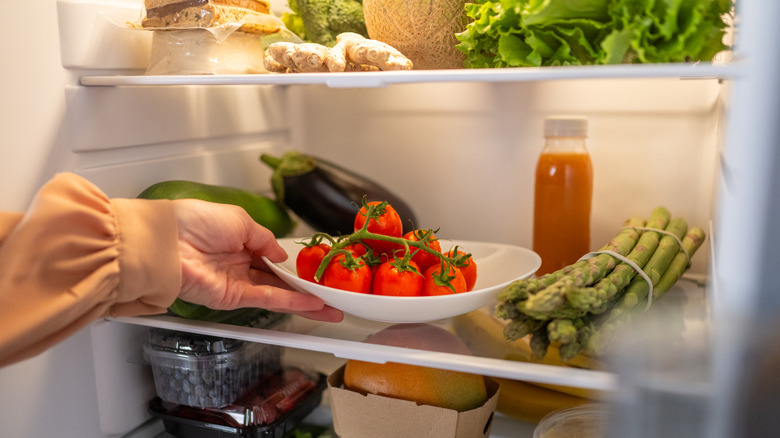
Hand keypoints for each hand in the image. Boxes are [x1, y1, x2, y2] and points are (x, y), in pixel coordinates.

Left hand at [172, 199, 342, 321]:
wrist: (168, 242)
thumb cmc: (195, 222)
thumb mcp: (240, 220)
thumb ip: (265, 240)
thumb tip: (282, 255)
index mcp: (238, 240)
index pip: (272, 256)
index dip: (295, 265)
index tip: (317, 270)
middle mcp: (238, 263)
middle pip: (279, 279)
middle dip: (306, 288)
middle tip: (332, 296)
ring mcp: (236, 282)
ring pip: (279, 293)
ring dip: (306, 301)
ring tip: (331, 308)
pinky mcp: (232, 298)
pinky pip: (268, 299)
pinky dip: (291, 302)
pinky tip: (312, 304)